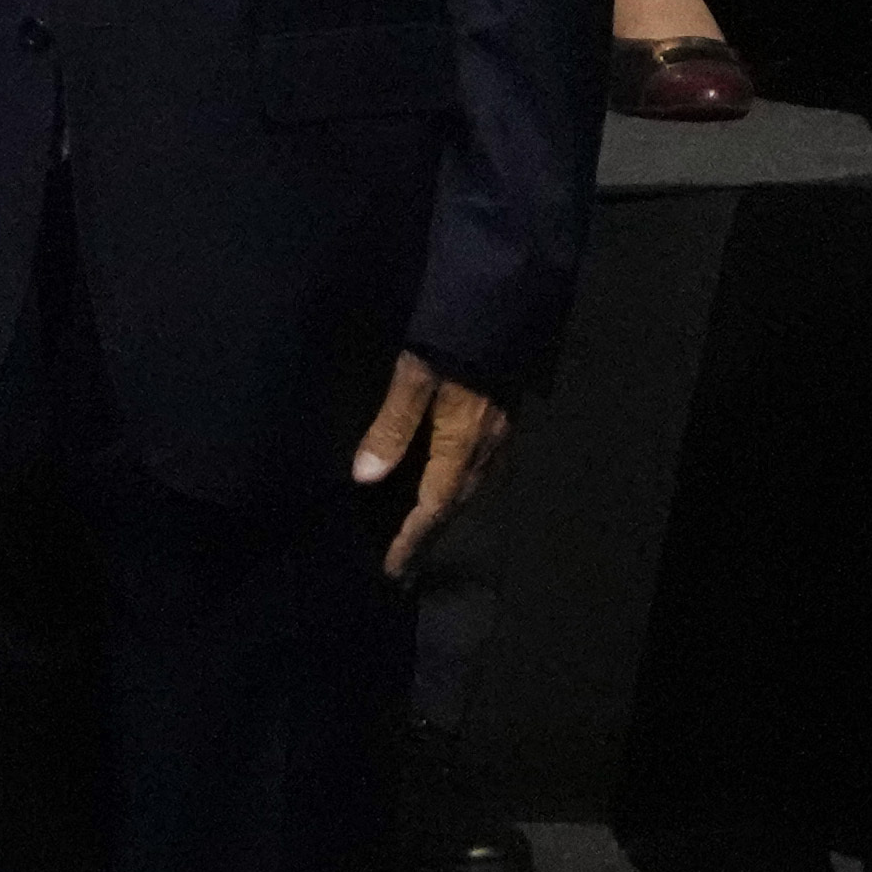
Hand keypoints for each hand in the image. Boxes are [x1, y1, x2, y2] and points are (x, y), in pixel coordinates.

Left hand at [350, 356, 510, 581]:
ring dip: (444, 513)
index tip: (393, 570)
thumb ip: (391, 425)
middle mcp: (485, 448)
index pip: (432, 507)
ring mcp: (500, 433)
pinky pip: (480, 468)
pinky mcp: (504, 416)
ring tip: (421, 531)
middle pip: (454, 505)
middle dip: (428, 535)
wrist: (506, 301)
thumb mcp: (413, 377)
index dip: (410, 540)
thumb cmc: (454, 339)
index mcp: (461, 444)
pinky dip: (458, 487)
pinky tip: (448, 482)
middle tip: (405, 562)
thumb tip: (364, 477)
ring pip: (470, 488)